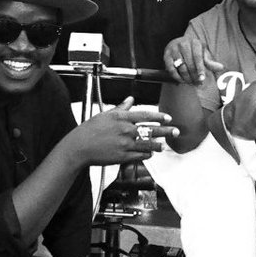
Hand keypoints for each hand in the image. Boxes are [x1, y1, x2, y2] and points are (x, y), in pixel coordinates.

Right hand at [61, 97, 177, 165]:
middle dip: (166, 131)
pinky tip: (151, 153)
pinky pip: (140, 155)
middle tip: (176, 131)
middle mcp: (125, 130)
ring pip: (148, 144)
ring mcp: (125, 144)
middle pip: (150, 130)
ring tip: (165, 145)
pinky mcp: (123, 156)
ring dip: (158, 145)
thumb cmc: (90, 130)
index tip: (168, 118)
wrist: (79, 147)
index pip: (145, 115)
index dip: (159, 117)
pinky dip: (147, 154)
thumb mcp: (105, 114)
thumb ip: (121, 107)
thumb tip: (130, 99)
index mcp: (121, 117)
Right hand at [164, 36, 223, 85]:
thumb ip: (210, 62)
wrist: (179, 44)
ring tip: (191, 83)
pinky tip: (182, 81)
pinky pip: (171, 69)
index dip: (200, 69)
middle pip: (189, 64)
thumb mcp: (203, 54)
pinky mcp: (166, 55)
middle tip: (197, 84)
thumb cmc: (194, 51)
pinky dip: (177, 77)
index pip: (198, 57)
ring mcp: (174, 49)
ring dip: (186, 77)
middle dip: (194, 76)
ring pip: (181, 67)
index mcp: (195, 42)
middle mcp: (183, 43)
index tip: (202, 79)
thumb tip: (221, 67)